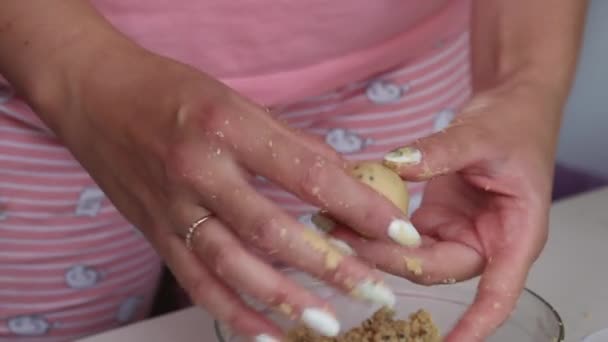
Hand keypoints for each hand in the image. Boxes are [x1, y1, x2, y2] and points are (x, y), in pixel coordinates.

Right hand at [36, 41, 422, 338]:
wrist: (94, 97)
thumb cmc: (168, 92)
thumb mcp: (236, 101)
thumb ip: (289, 142)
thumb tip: (340, 175)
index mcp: (227, 127)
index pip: (307, 172)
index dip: (359, 204)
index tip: (398, 230)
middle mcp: (199, 171)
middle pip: (272, 230)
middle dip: (330, 265)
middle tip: (374, 291)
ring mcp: (173, 208)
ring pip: (233, 266)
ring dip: (284, 299)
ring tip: (328, 323)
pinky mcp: (156, 234)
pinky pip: (196, 282)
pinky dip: (232, 312)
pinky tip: (266, 334)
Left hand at [331, 79, 562, 340]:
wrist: (509, 108)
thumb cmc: (515, 124)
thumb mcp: (482, 135)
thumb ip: (442, 151)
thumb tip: (398, 165)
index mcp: (514, 235)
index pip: (498, 293)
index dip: (474, 325)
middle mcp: (483, 242)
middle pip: (433, 268)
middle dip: (387, 259)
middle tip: (344, 239)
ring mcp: (455, 233)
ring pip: (410, 254)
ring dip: (373, 244)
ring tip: (333, 224)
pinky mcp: (434, 221)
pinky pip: (401, 232)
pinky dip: (374, 224)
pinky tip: (346, 213)